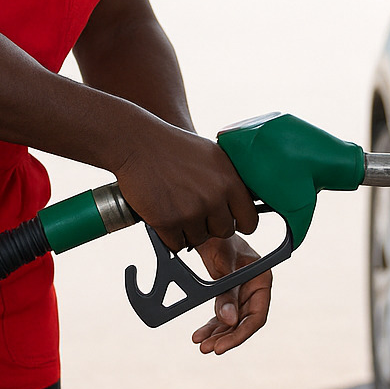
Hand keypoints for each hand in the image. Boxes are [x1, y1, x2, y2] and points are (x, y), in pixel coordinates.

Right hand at [112, 120, 258, 252]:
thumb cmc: (175, 147)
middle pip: (224, 232)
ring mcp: (191, 211)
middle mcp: (214, 197)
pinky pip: (177, 244)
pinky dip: (171, 236)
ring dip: (189, 230)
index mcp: (230, 181)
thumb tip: (247, 200)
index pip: (250, 220)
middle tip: (196, 210)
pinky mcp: (168, 222)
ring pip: (199, 239)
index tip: (230, 219)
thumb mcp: (214, 156)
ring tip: (177, 207)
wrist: (139, 144)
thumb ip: (231, 179)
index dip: (239, 222)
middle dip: (212, 225)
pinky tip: (165, 216)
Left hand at [191, 235, 271, 354]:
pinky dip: (212, 326)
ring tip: (201, 345)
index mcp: (262, 280)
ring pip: (232, 322)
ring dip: (217, 334)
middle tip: (208, 348)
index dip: (240, 334)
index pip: (257, 316)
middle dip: (226, 337)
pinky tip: (200, 336)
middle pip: (244, 322)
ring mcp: (243, 293)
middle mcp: (255, 289)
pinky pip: (223, 315)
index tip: (222, 346)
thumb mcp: (223, 265)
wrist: (207, 230)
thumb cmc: (219, 240)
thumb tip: (229, 320)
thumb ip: (227, 294)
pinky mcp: (230, 295)